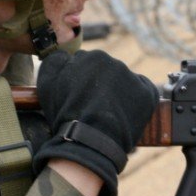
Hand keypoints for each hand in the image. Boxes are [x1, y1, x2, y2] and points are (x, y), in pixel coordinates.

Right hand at [33, 49, 158, 195]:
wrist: (90, 140)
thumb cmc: (66, 113)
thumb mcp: (47, 83)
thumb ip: (56, 61)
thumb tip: (66, 55)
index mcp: (93, 57)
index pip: (88, 65)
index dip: (82, 83)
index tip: (80, 98)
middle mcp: (115, 62)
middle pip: (107, 73)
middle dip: (101, 87)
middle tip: (93, 108)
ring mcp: (133, 77)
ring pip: (124, 82)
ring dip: (117, 93)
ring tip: (108, 115)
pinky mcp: (148, 93)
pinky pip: (143, 92)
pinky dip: (136, 101)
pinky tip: (124, 114)